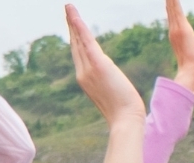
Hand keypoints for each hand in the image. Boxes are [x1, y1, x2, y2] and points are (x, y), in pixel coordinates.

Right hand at [66, 5, 145, 126]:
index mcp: (86, 81)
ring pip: (78, 41)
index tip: (73, 28)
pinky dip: (79, 26)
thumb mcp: (113, 96)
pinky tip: (73, 14)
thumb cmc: (125, 114)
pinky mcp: (98, 65)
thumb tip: (111, 78)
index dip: (75, 41)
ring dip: (73, 22)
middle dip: (71, 28)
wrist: (126, 121)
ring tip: (69, 7)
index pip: (79, 56)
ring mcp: (89, 70)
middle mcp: (83, 74)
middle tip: (68, 12)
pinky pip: (86, 41)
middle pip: (75, 46)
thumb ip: (108, 84)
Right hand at [167, 0, 193, 94]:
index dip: (169, 8)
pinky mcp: (182, 27)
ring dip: (170, 0)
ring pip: (172, 7)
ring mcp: (177, 28)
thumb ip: (187, 56)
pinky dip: (173, 2)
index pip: (171, 18)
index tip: (168, 1)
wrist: (192, 71)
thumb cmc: (192, 69)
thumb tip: (191, 65)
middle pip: (170, 10)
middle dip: (169, 1)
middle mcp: (174, 30)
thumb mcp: (189, 59)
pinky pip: (176, 9)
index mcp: (175, 36)